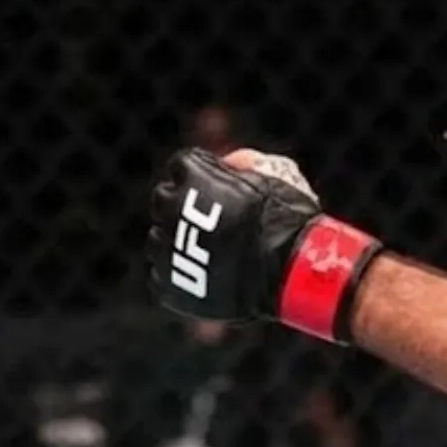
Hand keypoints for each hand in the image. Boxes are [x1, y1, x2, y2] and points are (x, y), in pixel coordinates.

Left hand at [147, 146, 382, 343]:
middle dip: (182, 206)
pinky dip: (178, 275)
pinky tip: (205, 274)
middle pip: (163, 199)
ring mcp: (166, 247)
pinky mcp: (168, 283)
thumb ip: (246, 163)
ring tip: (209, 252)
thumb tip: (231, 164)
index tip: (216, 187)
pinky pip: (161, 274)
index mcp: (192, 174)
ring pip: (158, 239)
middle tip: (210, 220)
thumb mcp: (275, 174)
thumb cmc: (287, 219)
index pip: (181, 166)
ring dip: (178, 242)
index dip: (202, 175)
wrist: (288, 272)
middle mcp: (171, 206)